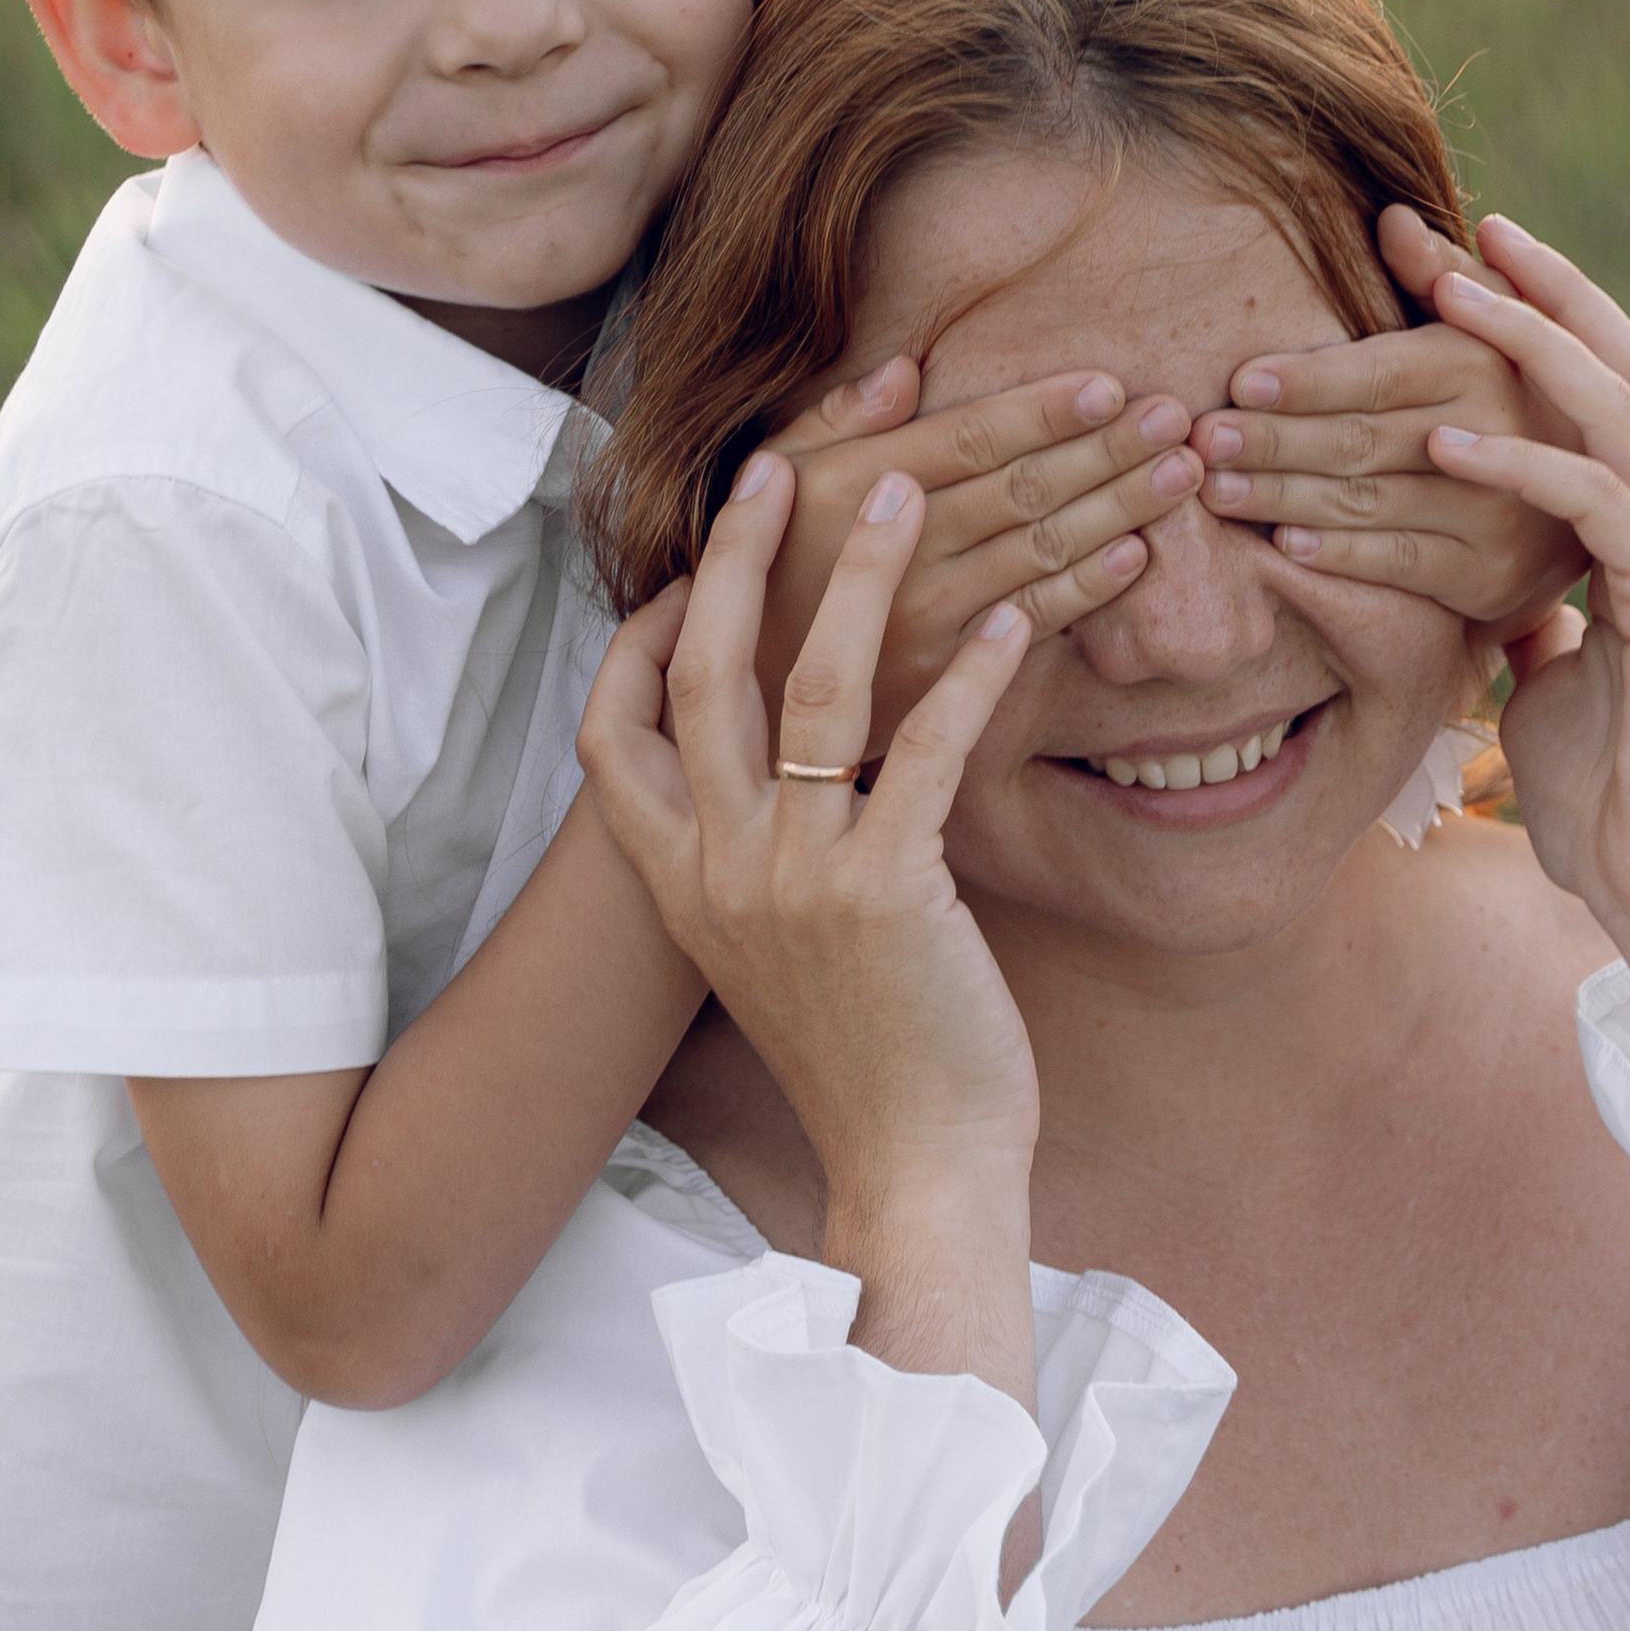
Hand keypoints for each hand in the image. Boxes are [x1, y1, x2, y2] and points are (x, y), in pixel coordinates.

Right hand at [584, 449, 1044, 1376]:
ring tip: (908, 490)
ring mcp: (793, 880)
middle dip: (740, 553)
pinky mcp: (886, 893)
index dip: (638, 636)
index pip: (611, 732)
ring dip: (862, 578)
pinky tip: (1018, 620)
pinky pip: (922, 750)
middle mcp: (718, 870)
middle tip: (782, 461)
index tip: (675, 562)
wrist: (913, 1170)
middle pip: (703, 671)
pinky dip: (970, 675)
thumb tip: (787, 779)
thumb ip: (762, 863)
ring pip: (810, 687)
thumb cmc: (867, 1061)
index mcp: (680, 884)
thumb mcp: (776, 955)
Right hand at [757, 363, 1194, 748]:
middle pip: (1020, 489)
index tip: (1111, 386)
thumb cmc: (762, 567)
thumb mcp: (771, 478)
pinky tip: (1136, 555)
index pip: (972, 437)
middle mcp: (893, 548)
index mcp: (854, 485)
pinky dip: (1087, 591)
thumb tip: (907, 366)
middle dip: (1106, 450)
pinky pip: (1029, 625)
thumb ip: (835, 419)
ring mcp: (921, 617)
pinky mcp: (941, 676)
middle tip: (1176, 418)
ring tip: (1180, 474)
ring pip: (1039, 553)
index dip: (1046, 411)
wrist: (740, 697)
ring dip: (1118, 509)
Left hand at [1186, 205, 1585, 633]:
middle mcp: (1494, 436)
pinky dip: (1339, 555)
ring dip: (1286, 498)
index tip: (1238, 381)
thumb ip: (1443, 276)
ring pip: (1370, 503)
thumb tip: (1392, 220)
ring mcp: (1493, 511)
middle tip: (1202, 442)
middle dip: (1274, 441)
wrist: (1588, 501)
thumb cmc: (1514, 395)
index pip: (1379, 372)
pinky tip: (1282, 544)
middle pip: (1361, 439)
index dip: (1308, 380)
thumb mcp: (1497, 326)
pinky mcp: (1486, 575)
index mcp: (1485, 364)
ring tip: (1217, 491)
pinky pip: (1400, 565)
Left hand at [1424, 221, 1629, 1232]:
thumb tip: (1501, 602)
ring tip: (1445, 293)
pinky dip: (1522, 468)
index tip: (1457, 268)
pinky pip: (1597, 510)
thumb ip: (1535, 629)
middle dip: (1541, 292)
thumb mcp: (1549, 693)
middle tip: (1461, 224)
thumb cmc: (1616, 810)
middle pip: (1620, 367)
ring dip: (1527, 346)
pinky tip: (1446, 444)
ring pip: (1615, 413)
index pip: (1596, 399)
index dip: (1536, 328)